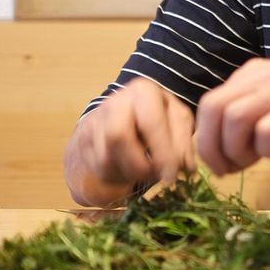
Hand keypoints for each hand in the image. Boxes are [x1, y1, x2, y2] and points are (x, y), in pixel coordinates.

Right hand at [64, 78, 195, 206]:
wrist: (122, 114)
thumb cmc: (157, 116)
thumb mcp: (176, 119)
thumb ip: (183, 141)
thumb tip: (186, 167)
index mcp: (143, 92)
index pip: (150, 122)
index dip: (163, 152)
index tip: (173, 175)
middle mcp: (114, 102)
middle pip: (118, 137)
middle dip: (140, 165)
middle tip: (157, 177)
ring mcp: (94, 122)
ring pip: (105, 158)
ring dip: (130, 174)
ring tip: (147, 173)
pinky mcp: (83, 142)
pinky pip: (99, 169)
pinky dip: (118, 177)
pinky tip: (130, 171)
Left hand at [194, 58, 269, 174]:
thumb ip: (252, 108)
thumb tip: (221, 140)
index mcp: (252, 73)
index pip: (208, 104)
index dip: (206, 139)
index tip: (220, 163)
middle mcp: (262, 76)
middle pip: (213, 110)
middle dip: (213, 148)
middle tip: (229, 170)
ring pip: (234, 120)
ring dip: (237, 150)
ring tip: (255, 161)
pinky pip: (266, 129)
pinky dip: (264, 148)